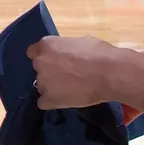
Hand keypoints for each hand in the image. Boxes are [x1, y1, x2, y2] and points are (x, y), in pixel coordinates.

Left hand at [27, 35, 143, 111]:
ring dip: (52, 88)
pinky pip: (44, 103)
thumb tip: (68, 54)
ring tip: (71, 90)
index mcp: (46, 45)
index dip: (45, 57)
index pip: (33, 52)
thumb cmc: (100, 54)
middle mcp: (40, 62)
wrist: (110, 74)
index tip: (54, 62)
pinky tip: (66, 101)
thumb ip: (66, 48)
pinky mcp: (48, 99)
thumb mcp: (80, 42)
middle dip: (50, 73)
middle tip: (67, 76)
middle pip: (39, 69)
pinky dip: (53, 102)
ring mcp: (42, 82)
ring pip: (42, 86)